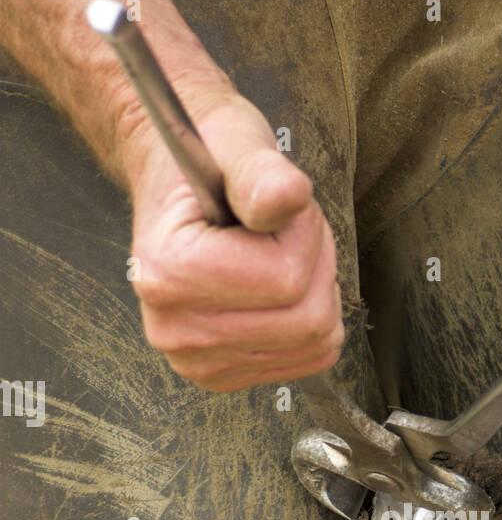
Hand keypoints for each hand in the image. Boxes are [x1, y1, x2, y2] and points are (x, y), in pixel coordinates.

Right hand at [129, 93, 343, 391]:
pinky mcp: (221, 374)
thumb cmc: (208, 160)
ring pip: (314, 343)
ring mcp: (196, 359)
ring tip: (278, 254)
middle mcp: (174, 329)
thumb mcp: (237, 145)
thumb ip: (262, 174)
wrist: (175, 180)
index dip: (305, 234)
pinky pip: (307, 359)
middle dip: (316, 265)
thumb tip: (286, 196)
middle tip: (283, 231)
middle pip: (307, 321)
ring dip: (315, 291)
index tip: (275, 207)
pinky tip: (276, 289)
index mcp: (168, 274)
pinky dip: (309, 320)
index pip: (288, 279)